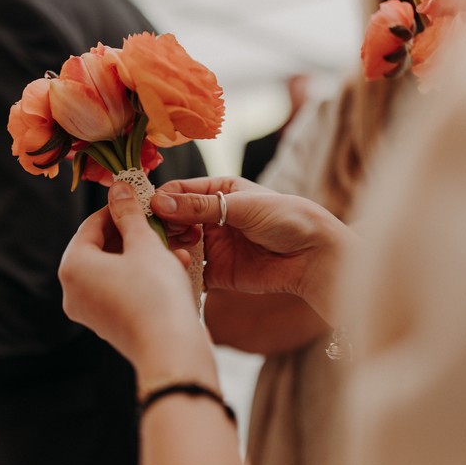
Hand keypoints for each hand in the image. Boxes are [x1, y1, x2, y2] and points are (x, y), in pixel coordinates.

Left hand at [59, 182, 214, 382]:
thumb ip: (129, 213)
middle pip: (102, 247)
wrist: (171, 351)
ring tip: (174, 245)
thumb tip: (118, 187)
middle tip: (159, 221)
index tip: (140, 198)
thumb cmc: (155, 293)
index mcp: (72, 267)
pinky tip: (175, 267)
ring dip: (145, 253)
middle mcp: (73, 291)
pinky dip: (145, 276)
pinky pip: (123, 289)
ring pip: (117, 269)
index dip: (118, 207)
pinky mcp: (109, 325)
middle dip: (134, 232)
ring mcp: (90, 311)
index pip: (91, 225)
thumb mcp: (145, 244)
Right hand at [150, 176, 355, 323]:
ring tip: (177, 252)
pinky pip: (190, 273)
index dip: (162, 199)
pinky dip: (180, 273)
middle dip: (163, 226)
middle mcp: (211, 217)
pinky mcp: (216, 273)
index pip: (179, 192)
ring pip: (177, 246)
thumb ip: (201, 206)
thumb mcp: (242, 206)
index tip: (149, 209)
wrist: (315, 256)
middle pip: (172, 220)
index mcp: (218, 190)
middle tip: (161, 234)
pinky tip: (178, 272)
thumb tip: (159, 202)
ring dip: (170, 249)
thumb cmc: (287, 218)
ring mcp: (212, 246)